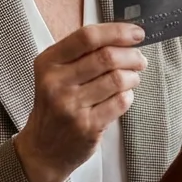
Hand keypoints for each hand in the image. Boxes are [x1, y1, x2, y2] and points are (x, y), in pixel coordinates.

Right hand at [15, 23, 146, 181]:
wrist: (42, 150)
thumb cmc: (54, 106)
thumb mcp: (55, 74)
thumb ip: (82, 54)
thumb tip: (123, 38)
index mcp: (48, 63)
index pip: (87, 37)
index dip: (117, 32)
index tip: (136, 33)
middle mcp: (56, 83)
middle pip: (106, 57)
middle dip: (131, 55)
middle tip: (140, 59)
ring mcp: (71, 106)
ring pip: (117, 79)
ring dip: (133, 76)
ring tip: (132, 78)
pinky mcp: (87, 126)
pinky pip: (120, 102)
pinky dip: (128, 96)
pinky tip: (123, 96)